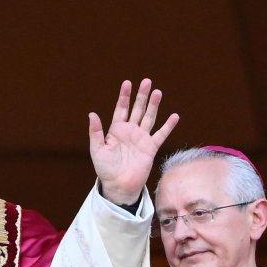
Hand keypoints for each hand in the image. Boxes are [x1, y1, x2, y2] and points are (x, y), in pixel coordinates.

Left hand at [89, 79, 179, 204]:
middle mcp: (130, 131)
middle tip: (147, 81)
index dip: (124, 96)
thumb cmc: (105, 169)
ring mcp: (141, 138)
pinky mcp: (151, 148)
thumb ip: (96, 132)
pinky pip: (161, 134)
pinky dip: (168, 126)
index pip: (121, 109)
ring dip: (153, 105)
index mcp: (116, 130)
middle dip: (141, 96)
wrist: (118, 185)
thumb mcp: (97, 149)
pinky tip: (174, 116)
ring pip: (149, 117)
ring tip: (157, 92)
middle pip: (137, 109)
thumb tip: (92, 114)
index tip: (127, 83)